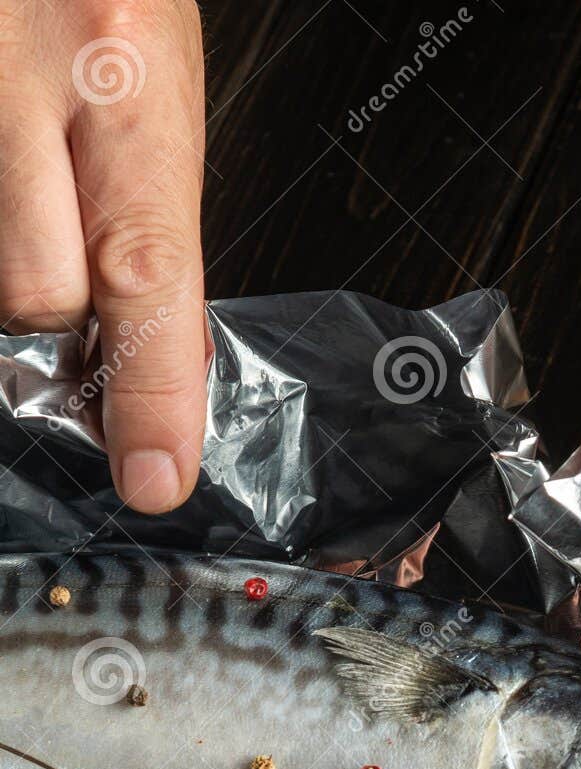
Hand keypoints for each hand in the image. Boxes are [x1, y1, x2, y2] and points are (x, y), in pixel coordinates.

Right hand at [1, 2, 206, 512]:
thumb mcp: (148, 71)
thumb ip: (142, 208)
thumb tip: (153, 354)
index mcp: (126, 76)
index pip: (149, 270)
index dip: (155, 391)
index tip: (157, 477)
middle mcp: (27, 77)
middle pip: (32, 291)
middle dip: (46, 316)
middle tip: (56, 268)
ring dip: (4, 267)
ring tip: (22, 194)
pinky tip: (5, 172)